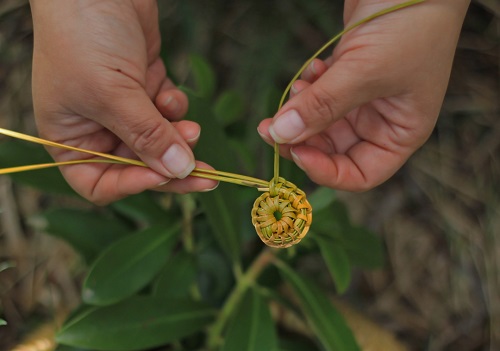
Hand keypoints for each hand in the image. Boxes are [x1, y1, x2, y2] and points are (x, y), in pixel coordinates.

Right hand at [30, 0, 216, 203]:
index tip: (163, 177)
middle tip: (206, 176)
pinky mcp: (144, 87)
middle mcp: (96, 127)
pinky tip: (170, 94)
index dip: (132, 185)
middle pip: (139, 165)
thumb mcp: (110, 94)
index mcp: (70, 137)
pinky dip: (174, 107)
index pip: (99, 183)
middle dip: (171, 166)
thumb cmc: (82, 36)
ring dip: (177, 136)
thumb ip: (146, 137)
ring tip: (190, 127)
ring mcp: (123, 107)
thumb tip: (179, 171)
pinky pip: (166, 112)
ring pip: (159, 140)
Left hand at [258, 0, 469, 190]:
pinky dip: (309, 88)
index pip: (361, 175)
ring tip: (298, 87)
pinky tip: (311, 70)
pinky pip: (319, 95)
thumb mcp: (366, 71)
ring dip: (301, 112)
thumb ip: (321, 106)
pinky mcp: (348, 75)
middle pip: (333, 150)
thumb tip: (280, 135)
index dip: (327, 171)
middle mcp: (382, 121)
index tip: (297, 153)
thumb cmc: (410, 25)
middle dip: (302, 140)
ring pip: (321, 123)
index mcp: (400, 132)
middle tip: (271, 128)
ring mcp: (363, 98)